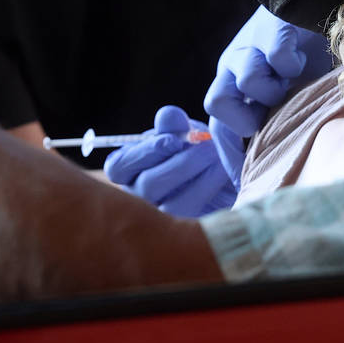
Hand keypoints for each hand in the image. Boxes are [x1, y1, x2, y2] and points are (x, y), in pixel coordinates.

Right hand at [103, 105, 235, 215]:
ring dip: (200, 175)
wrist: (225, 175)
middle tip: (208, 146)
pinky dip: (211, 187)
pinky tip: (224, 171)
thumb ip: (174, 124)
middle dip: (181, 163)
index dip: (144, 153)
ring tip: (217, 155)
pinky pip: (198, 213)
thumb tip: (168, 116)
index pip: (118, 167)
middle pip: (148, 185)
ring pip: (174, 203)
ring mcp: (162, 217)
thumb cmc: (193, 150)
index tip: (173, 140)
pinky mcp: (188, 226)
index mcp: (128, 171)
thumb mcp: (184, 132)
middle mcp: (139, 197)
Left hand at [202, 6, 331, 187]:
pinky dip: (292, 64)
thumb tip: (272, 172)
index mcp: (233, 86)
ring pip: (247, 80)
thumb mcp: (288, 97)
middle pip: (216, 102)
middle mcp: (233, 66)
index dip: (230, 154)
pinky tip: (302, 58)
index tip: (250, 176)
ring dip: (274, 88)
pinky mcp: (272, 29)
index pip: (217, 126)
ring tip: (293, 79)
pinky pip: (276, 58)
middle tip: (274, 109)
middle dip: (248, 115)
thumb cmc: (306, 58)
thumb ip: (278, 124)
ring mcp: (250, 46)